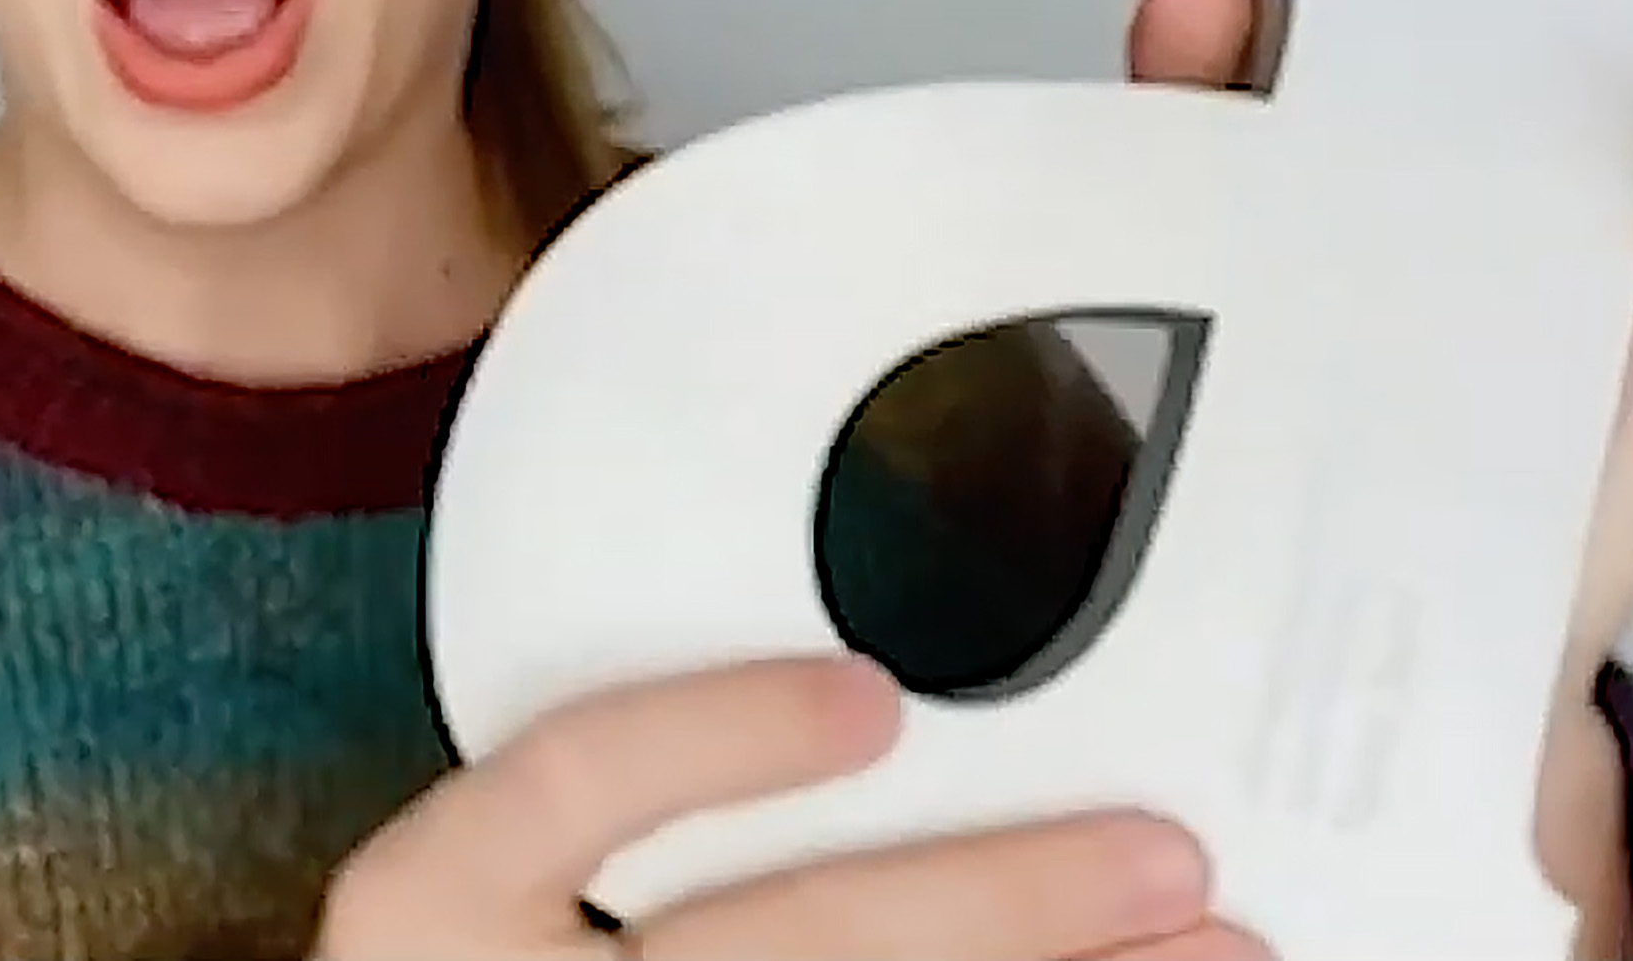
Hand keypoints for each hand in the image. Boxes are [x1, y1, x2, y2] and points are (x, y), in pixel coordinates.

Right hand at [318, 654, 1267, 960]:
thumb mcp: (470, 891)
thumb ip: (601, 802)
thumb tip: (875, 717)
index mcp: (426, 915)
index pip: (567, 792)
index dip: (721, 738)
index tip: (867, 697)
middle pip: (781, 946)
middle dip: (994, 903)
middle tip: (1155, 858)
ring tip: (1206, 952)